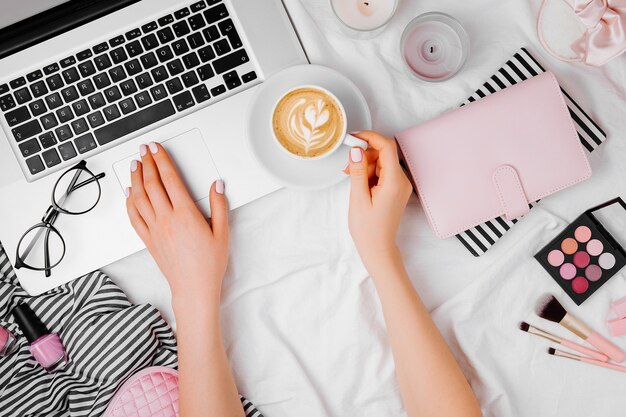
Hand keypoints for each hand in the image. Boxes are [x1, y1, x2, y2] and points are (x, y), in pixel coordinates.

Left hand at [125, 142, 228, 305]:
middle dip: (147, 163)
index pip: (170, 179)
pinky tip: (130, 193)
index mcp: (186, 214)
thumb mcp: (222, 233)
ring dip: (136, 178)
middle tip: (144, 150)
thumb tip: (216, 185)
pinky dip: (129, 202)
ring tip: (135, 165)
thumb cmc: (209, 264)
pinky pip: (134, 217)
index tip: (157, 149)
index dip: (162, 160)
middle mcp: (167, 220)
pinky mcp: (148, 240)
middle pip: (152, 184)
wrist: (193, 288)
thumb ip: (219, 206)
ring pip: (139, 198)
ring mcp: (154, 230)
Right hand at [346, 131, 412, 270]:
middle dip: (364, 155)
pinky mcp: (395, 190)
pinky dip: (370, 173)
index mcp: (394, 182)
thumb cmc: (368, 229)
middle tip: (348, 168)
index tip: (354, 137)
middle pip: (384, 154)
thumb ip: (358, 171)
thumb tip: (357, 150)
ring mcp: (400, 186)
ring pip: (382, 163)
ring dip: (365, 165)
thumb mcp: (358, 198)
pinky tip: (359, 184)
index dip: (370, 137)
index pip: (387, 147)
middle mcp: (401, 181)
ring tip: (352, 179)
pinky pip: (383, 173)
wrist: (378, 249)